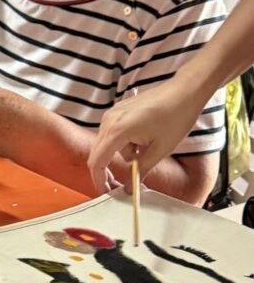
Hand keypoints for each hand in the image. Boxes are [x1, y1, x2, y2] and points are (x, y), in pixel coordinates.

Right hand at [88, 76, 206, 192]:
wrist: (185, 91)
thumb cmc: (175, 116)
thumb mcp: (160, 150)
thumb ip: (141, 170)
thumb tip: (130, 188)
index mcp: (117, 131)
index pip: (97, 162)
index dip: (99, 180)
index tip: (106, 192)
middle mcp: (109, 121)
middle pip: (98, 154)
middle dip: (108, 171)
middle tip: (122, 184)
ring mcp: (113, 114)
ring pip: (108, 144)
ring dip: (122, 154)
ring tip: (146, 150)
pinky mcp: (119, 111)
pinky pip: (114, 133)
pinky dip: (124, 143)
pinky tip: (143, 140)